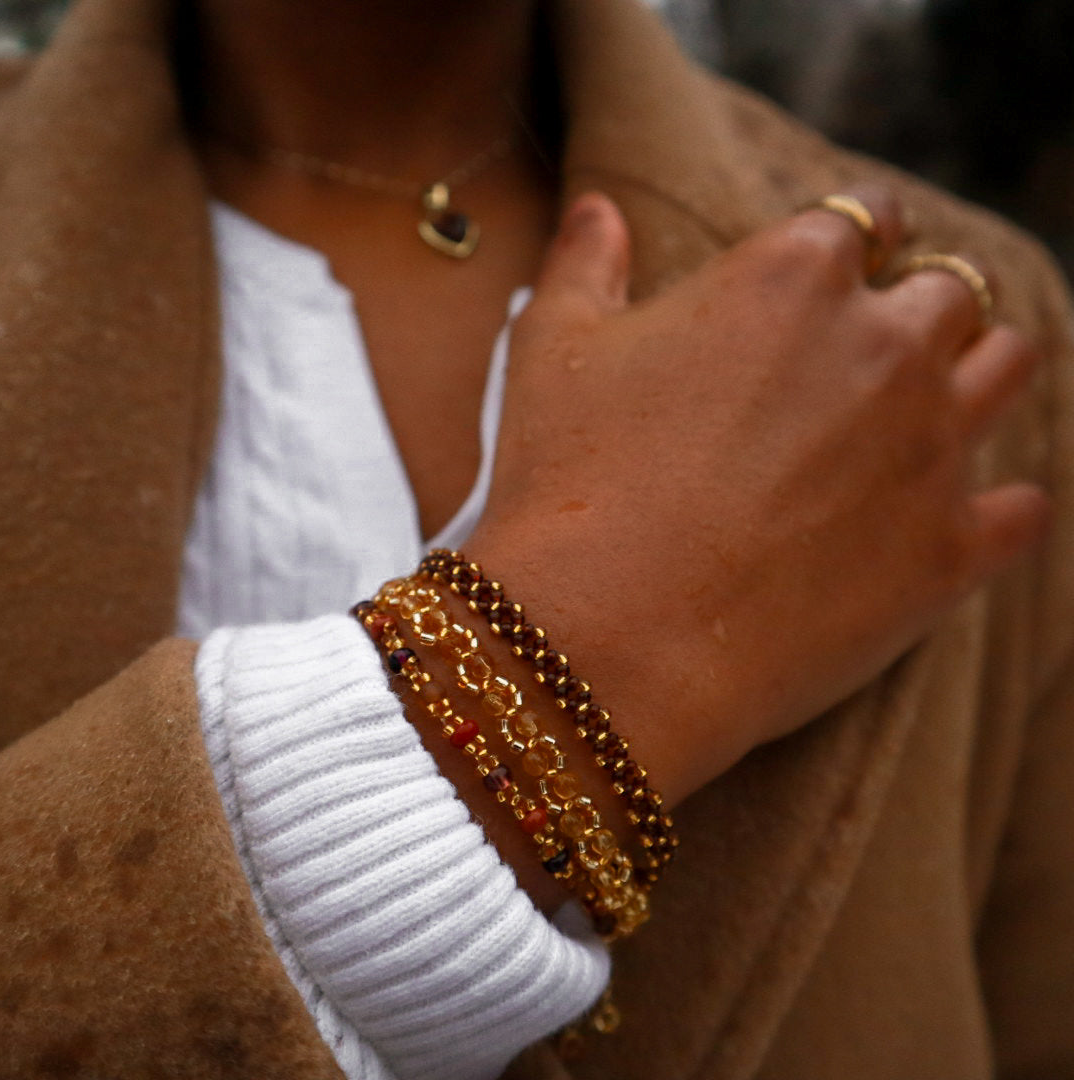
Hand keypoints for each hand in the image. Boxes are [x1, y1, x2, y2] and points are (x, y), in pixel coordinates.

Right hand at [467, 190, 1049, 806]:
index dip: (857, 237)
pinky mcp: (950, 550)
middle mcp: (885, 345)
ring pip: (1010, 370)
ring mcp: (930, 448)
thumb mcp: (552, 350)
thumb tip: (598, 210)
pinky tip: (956, 519)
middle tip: (871, 357)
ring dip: (975, 379)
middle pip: (950, 293)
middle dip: (918, 312)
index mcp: (792, 277)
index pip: (865, 217)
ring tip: (924, 416)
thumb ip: (586, 264)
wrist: (609, 635)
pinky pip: (1023, 508)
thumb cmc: (569, 482)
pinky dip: (998, 508)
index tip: (844, 266)